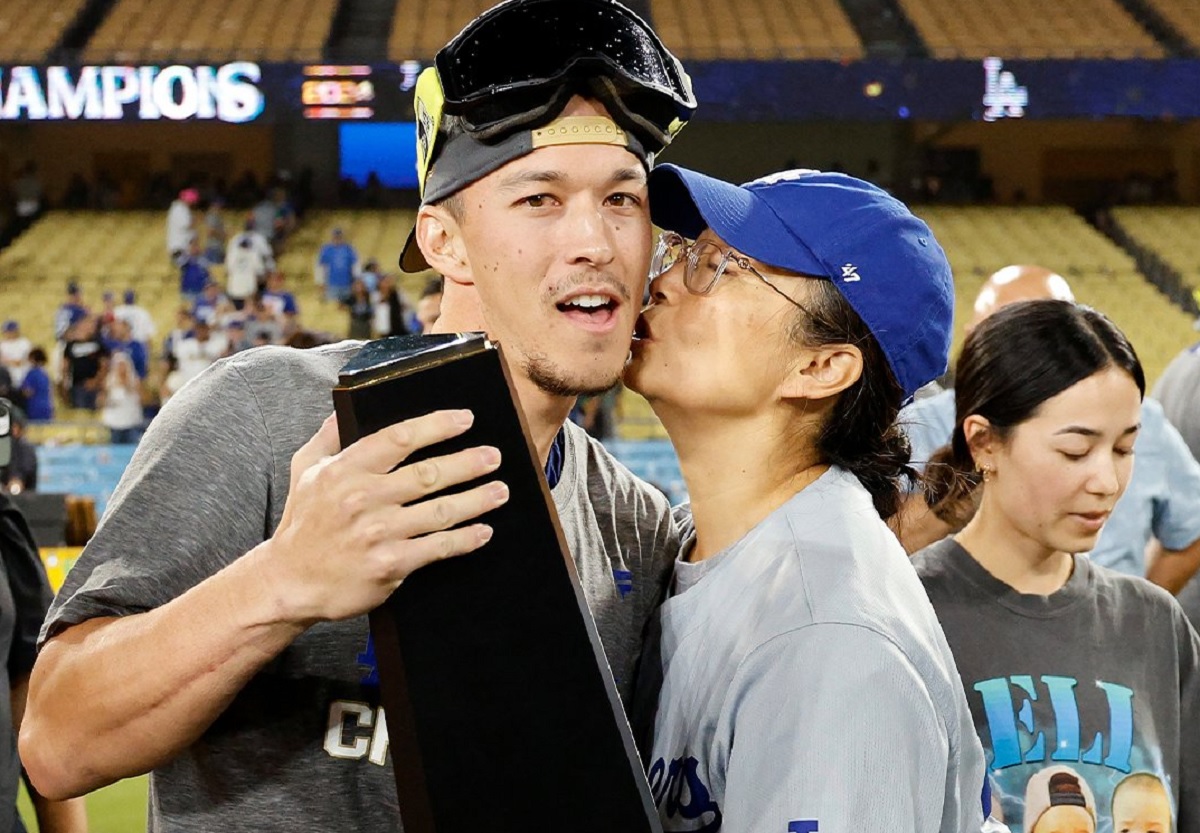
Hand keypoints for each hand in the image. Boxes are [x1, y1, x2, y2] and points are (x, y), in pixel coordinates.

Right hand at [263, 409, 507, 622]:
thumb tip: (343, 407)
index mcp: (345, 471)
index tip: (465, 419)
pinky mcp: (390, 564)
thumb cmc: (302, 524)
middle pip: (428, 474)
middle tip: (493, 456)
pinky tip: (484, 532)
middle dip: (467, 463)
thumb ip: (328, 437)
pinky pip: (437, 548)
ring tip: (500, 490)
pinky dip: (465, 539)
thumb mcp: (304, 470)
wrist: (289, 583)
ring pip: (440, 511)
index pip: (399, 438)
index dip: (436, 426)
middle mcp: (364, 499)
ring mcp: (379, 533)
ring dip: (476, 500)